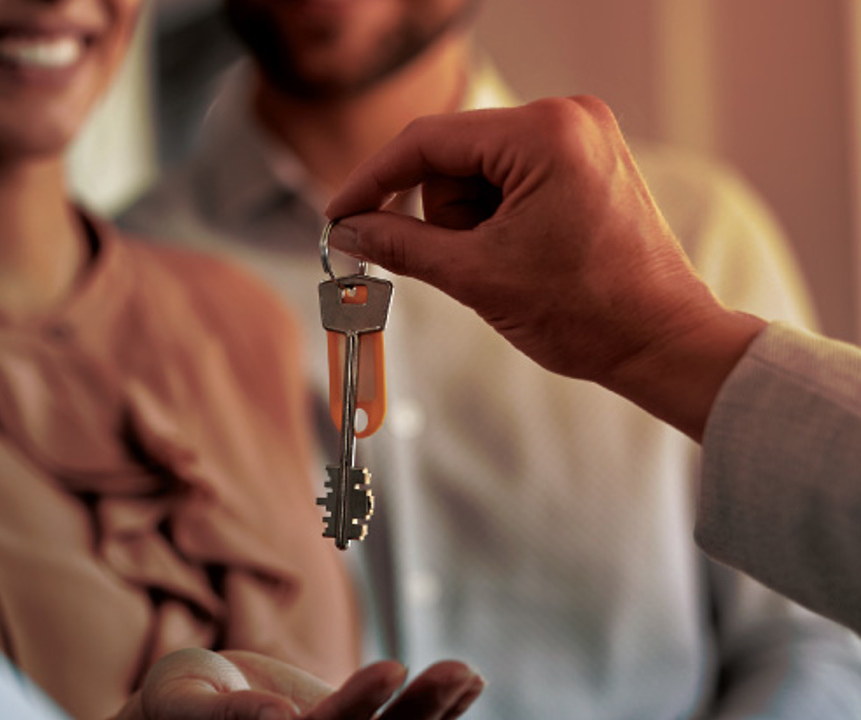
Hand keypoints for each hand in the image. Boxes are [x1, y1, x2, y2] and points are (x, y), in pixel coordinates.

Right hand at [114, 648, 482, 719]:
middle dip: (418, 709)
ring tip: (466, 669)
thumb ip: (231, 716)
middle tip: (453, 669)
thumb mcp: (187, 707)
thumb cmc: (175, 707)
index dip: (359, 707)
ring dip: (435, 705)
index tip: (391, 669)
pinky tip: (471, 681)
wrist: (188, 709)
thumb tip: (283, 719)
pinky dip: (439, 706)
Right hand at [323, 96, 765, 439]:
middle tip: (469, 263)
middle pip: (453, 156)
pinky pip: (510, 177)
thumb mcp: (476, 276)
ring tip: (509, 265)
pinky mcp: (587, 159)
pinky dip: (496, 217)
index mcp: (544, 134)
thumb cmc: (589, 312)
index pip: (427, 142)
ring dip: (471, 221)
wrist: (661, 341)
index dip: (371, 182)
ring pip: (477, 170)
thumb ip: (400, 245)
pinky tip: (521, 254)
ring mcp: (581, 136)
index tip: (339, 216)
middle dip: (444, 215)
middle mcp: (567, 118)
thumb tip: (349, 232)